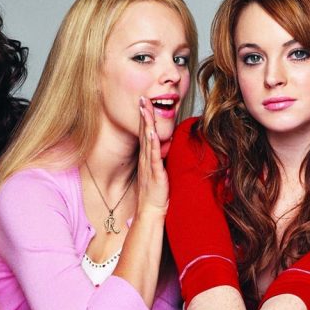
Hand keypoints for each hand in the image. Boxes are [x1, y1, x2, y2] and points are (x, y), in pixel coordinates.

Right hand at [136, 96, 168, 217]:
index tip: (144, 103)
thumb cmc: (157, 193)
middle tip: (141, 99)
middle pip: (143, 132)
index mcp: (147, 157)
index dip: (144, 118)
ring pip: (147, 140)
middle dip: (143, 115)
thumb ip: (161, 158)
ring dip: (146, 124)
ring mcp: (149, 165)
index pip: (145, 133)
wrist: (151, 210)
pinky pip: (153, 156)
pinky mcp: (155, 173)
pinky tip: (150, 133)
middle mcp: (146, 159)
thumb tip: (168, 145)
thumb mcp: (159, 171)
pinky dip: (151, 143)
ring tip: (144, 109)